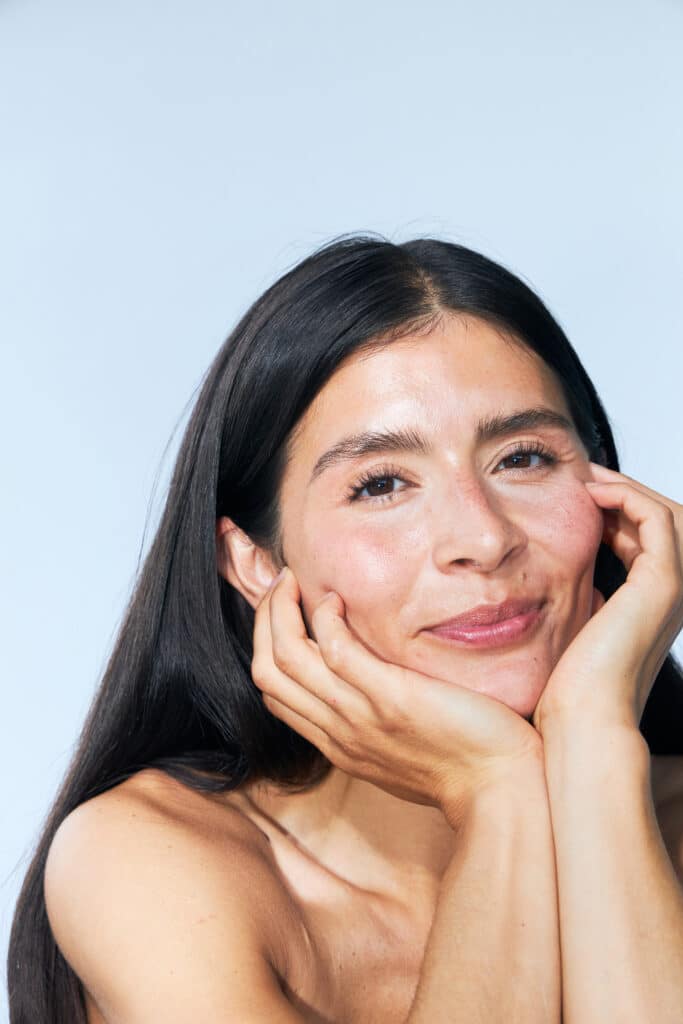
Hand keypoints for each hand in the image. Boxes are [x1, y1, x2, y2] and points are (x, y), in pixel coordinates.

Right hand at [251, 567, 543, 825]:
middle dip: (264, 620)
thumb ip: (372, 718)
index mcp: (337, 742)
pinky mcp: (390, 698)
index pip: (274, 693)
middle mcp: (337, 730)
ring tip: (294, 581)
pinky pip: (336, 650)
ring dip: (281, 610)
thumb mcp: (399, 748)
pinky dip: (325, 619)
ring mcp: (360, 715)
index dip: (267, 645)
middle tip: (281, 585)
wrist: (498, 789)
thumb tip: (367, 684)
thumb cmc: (462, 765)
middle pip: (267, 672)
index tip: (283, 613)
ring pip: (288, 658)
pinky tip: (337, 601)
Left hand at [533, 463, 682, 736]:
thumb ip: (585, 600)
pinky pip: (656, 519)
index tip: (577, 498)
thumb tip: (567, 580)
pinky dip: (627, 497)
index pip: (647, 541)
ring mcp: (673, 589)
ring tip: (587, 480)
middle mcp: (672, 595)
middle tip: (585, 479)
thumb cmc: (572, 686)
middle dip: (627, 494)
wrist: (585, 718)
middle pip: (667, 521)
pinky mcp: (663, 585)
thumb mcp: (578, 628)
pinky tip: (590, 495)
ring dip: (628, 489)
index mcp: (653, 605)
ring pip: (669, 514)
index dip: (617, 513)